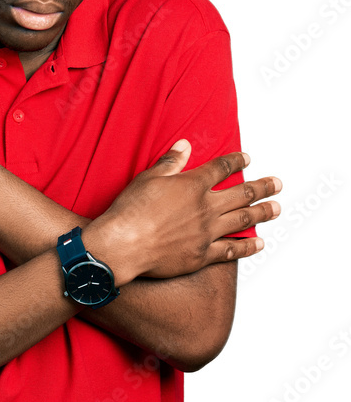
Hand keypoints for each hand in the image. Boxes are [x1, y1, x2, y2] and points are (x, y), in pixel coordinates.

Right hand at [82, 139, 281, 283]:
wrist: (123, 245)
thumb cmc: (130, 211)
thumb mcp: (148, 178)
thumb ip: (170, 162)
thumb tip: (184, 146)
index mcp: (193, 185)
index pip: (221, 168)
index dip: (236, 161)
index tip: (247, 159)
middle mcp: (206, 207)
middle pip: (243, 194)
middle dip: (263, 187)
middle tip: (277, 184)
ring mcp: (207, 232)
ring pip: (243, 220)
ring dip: (263, 213)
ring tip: (277, 209)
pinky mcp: (201, 255)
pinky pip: (231, 250)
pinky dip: (248, 247)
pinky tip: (260, 243)